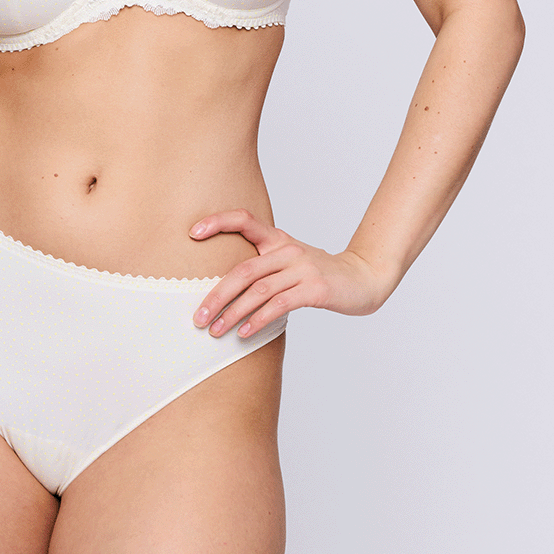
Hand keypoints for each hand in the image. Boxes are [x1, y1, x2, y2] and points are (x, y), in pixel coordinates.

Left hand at [189, 209, 393, 335]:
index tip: (192, 233)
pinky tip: (244, 333)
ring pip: (258, 290)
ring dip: (233, 313)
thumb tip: (221, 292)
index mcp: (276, 239)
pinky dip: (259, 320)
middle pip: (243, 270)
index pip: (244, 220)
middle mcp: (287, 249)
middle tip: (198, 317)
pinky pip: (280, 305)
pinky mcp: (315, 288)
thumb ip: (261, 268)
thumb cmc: (316, 274)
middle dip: (216, 295)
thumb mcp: (288, 262)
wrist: (361, 279)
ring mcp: (302, 268)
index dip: (217, 222)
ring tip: (215, 331)